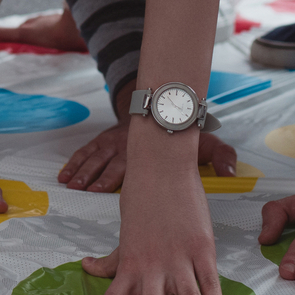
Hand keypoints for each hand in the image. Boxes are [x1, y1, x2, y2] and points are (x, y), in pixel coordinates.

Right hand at [58, 121, 236, 192]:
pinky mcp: (105, 139)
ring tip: (70, 184)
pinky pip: (86, 150)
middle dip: (94, 176)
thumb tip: (230, 173)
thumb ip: (220, 157)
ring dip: (82, 170)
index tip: (104, 189)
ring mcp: (114, 141)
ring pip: (95, 156)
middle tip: (82, 189)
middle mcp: (129, 145)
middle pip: (108, 161)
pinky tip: (64, 175)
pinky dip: (74, 162)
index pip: (132, 165)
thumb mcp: (206, 143)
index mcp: (150, 151)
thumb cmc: (184, 133)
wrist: (163, 105)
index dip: (116, 177)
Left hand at [81, 131, 221, 294]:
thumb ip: (111, 257)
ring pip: (187, 294)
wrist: (162, 168)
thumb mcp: (125, 232)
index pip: (114, 293)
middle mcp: (154, 264)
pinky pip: (210, 279)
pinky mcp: (202, 248)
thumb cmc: (141, 199)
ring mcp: (180, 257)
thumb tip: (87, 267)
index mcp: (131, 261)